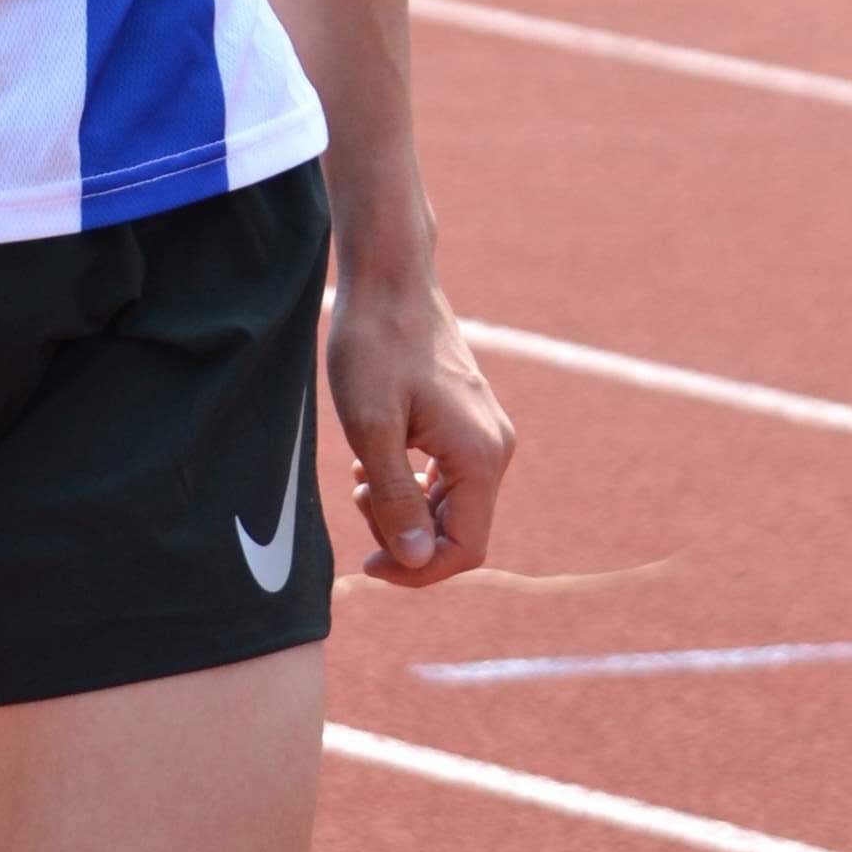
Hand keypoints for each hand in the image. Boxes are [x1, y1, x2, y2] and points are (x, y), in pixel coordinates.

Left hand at [327, 264, 515, 588]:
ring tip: (360, 474)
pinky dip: (410, 482)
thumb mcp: (371, 427)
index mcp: (479, 457)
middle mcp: (495, 449)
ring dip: (403, 507)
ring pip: (450, 506)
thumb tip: (416, 560)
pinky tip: (374, 458)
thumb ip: (395, 497)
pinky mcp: (469, 422)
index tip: (367, 562)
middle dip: (404, 533)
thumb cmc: (374, 346)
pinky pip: (446, 478)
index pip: (464, 549)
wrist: (389, 280)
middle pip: (458, 531)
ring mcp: (486, 434)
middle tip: (356, 495)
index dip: (417, 571)